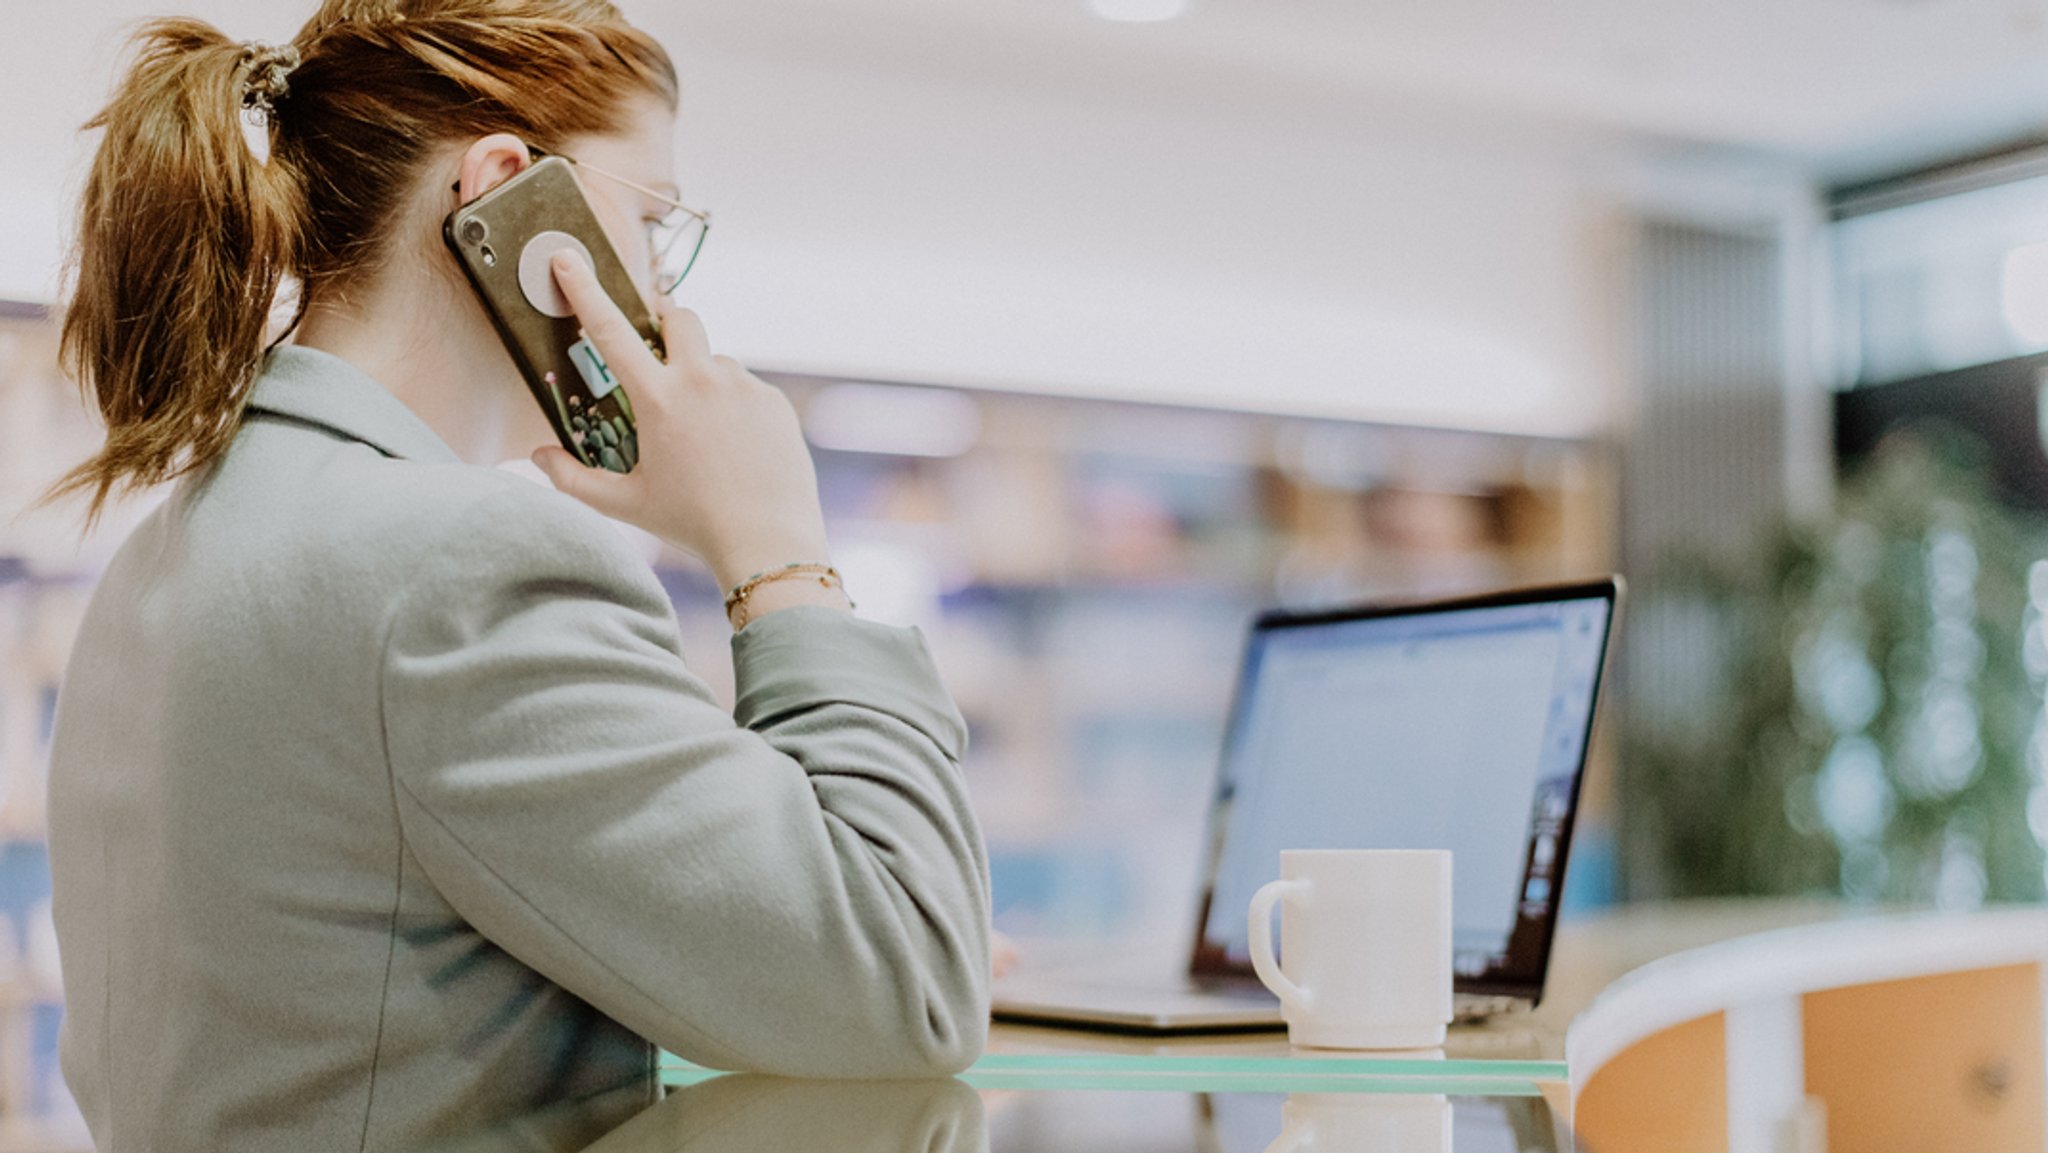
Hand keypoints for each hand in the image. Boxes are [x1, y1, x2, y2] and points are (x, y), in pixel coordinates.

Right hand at [533, 254, 834, 594]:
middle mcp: (702, 380)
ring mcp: (743, 387)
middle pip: (679, 318)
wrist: (768, 541)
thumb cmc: (693, 524)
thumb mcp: (626, 504)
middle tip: (659, 349)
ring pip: (715, 362)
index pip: (611, 331)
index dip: (585, 291)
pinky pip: (746, 390)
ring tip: (705, 434)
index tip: (568, 259)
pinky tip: (735, 448)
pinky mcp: (773, 400)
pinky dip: (734, 408)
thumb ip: (573, 480)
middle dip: (666, 322)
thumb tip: (539, 456)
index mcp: (659, 399)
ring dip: (703, 379)